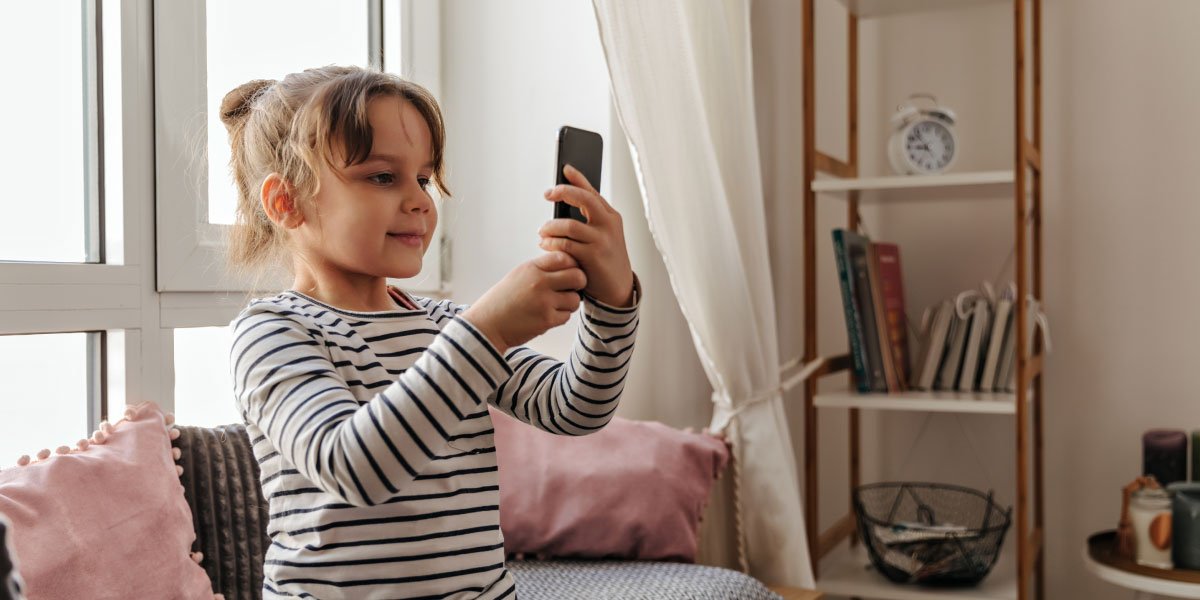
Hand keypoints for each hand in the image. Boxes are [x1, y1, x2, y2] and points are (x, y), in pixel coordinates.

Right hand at [462, 251, 586, 353]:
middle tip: (570, 289)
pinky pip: (566, 316)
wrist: (487, 324)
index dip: (572, 265)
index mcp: (532, 268)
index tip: (568, 272)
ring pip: (575, 299)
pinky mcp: (546, 320)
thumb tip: (568, 263)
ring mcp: (544, 301)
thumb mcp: (519, 275)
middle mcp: (539, 282)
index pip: (565, 257)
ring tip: (556, 304)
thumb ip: (541, 268)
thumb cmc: (503, 300)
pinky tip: (546, 316)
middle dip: (578, 283)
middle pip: (577, 276)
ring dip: (569, 303)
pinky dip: (560, 317)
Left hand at [539, 164, 634, 306]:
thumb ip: (588, 220)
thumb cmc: (604, 259)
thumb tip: (562, 201)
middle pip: (583, 199)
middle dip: (563, 192)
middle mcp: (608, 224)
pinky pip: (565, 245)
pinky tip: (545, 245)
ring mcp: (602, 240)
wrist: (616, 288)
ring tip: (542, 232)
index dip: (578, 178)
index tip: (564, 168)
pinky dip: (551, 244)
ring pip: (568, 225)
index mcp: (611, 216)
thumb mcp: (602, 236)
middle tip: (548, 194)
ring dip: (550, 227)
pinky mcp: (592, 256)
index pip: (592, 191)